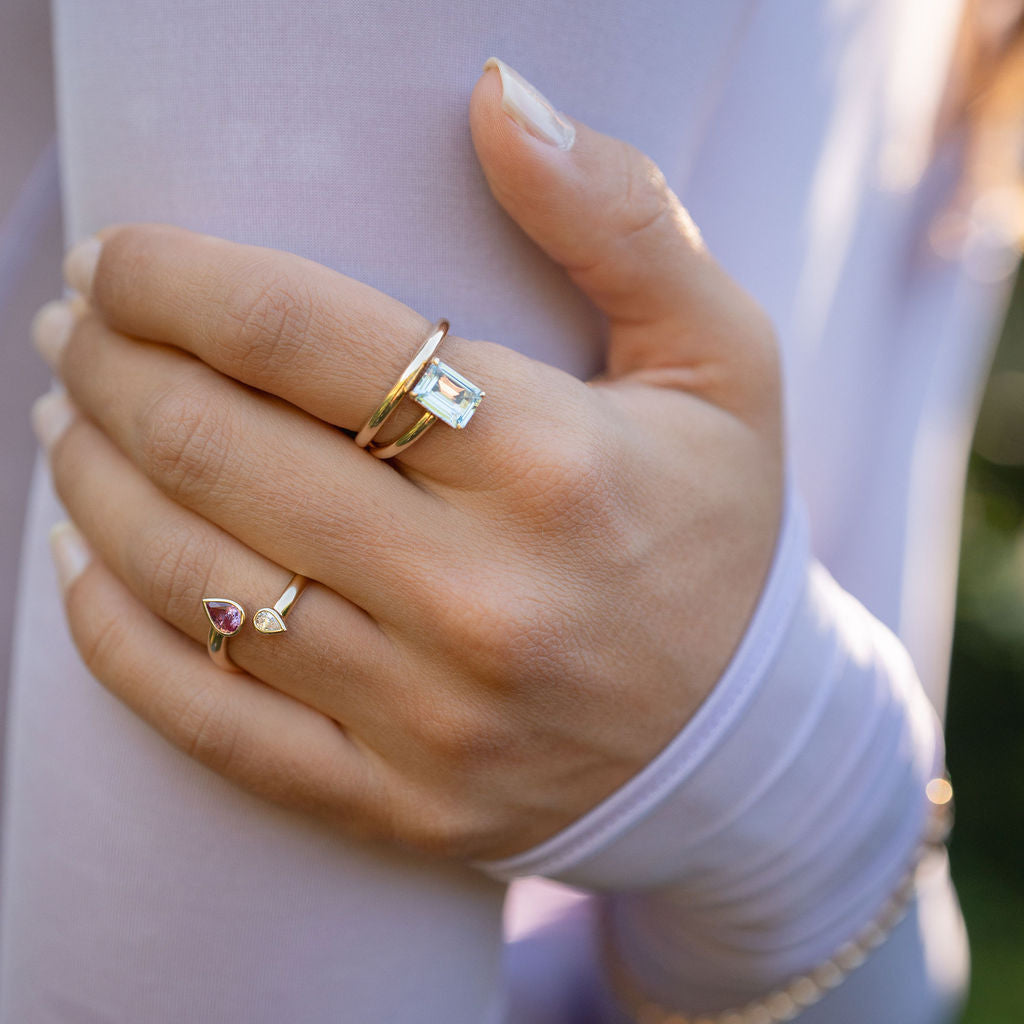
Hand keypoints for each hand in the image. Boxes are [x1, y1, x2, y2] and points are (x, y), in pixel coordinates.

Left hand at [33, 61, 781, 860]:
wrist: (734, 736)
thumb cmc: (717, 529)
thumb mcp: (722, 359)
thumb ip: (619, 220)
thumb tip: (501, 95)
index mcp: (557, 463)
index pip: (306, 336)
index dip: (176, 279)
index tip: (120, 257)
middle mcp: (483, 597)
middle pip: (219, 451)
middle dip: (109, 367)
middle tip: (75, 329)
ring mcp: (432, 716)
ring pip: (193, 582)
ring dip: (92, 481)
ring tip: (68, 422)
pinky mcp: (398, 800)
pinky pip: (212, 721)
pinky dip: (113, 636)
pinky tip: (85, 565)